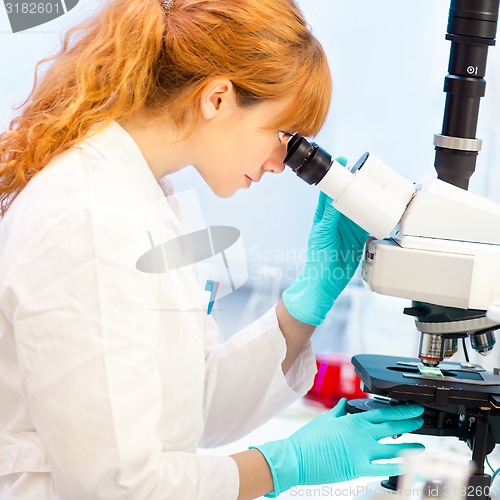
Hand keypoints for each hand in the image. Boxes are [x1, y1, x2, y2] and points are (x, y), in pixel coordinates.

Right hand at [252, 400, 424, 497]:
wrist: (296, 458)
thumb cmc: (307, 439)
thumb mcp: (324, 420)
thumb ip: (339, 412)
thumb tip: (344, 403)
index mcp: (352, 421)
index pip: (382, 413)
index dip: (400, 410)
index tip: (412, 408)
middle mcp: (360, 434)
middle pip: (392, 426)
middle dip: (409, 422)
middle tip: (421, 419)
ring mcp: (361, 451)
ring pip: (393, 448)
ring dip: (409, 446)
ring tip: (422, 445)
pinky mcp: (358, 468)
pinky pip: (383, 468)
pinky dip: (397, 468)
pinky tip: (410, 467)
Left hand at [283, 157, 368, 324]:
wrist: (326, 281)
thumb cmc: (318, 259)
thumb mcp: (323, 234)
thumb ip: (329, 217)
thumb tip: (333, 198)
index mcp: (324, 215)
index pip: (331, 191)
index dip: (337, 176)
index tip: (344, 162)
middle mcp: (337, 220)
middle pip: (348, 197)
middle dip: (356, 185)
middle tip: (366, 173)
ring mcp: (348, 228)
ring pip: (359, 208)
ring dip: (367, 199)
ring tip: (376, 187)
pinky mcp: (358, 238)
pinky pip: (368, 223)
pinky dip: (375, 216)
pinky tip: (381, 210)